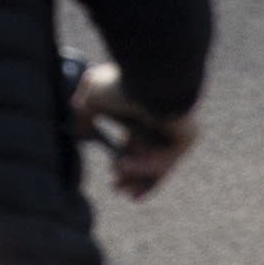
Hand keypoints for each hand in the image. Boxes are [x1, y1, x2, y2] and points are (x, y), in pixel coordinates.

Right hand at [76, 69, 195, 196]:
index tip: (114, 179)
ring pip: (157, 164)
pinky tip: (127, 166)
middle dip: (133, 178)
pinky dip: (145, 165)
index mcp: (141, 113)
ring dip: (137, 175)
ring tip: (120, 184)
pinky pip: (164, 158)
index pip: (137, 146)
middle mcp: (160, 124)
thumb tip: (78, 131)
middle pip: (150, 159)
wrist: (147, 75)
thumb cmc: (120, 82)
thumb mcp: (92, 96)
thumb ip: (84, 113)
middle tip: (118, 189)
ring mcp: (175, 131)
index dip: (126, 165)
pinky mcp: (185, 137)